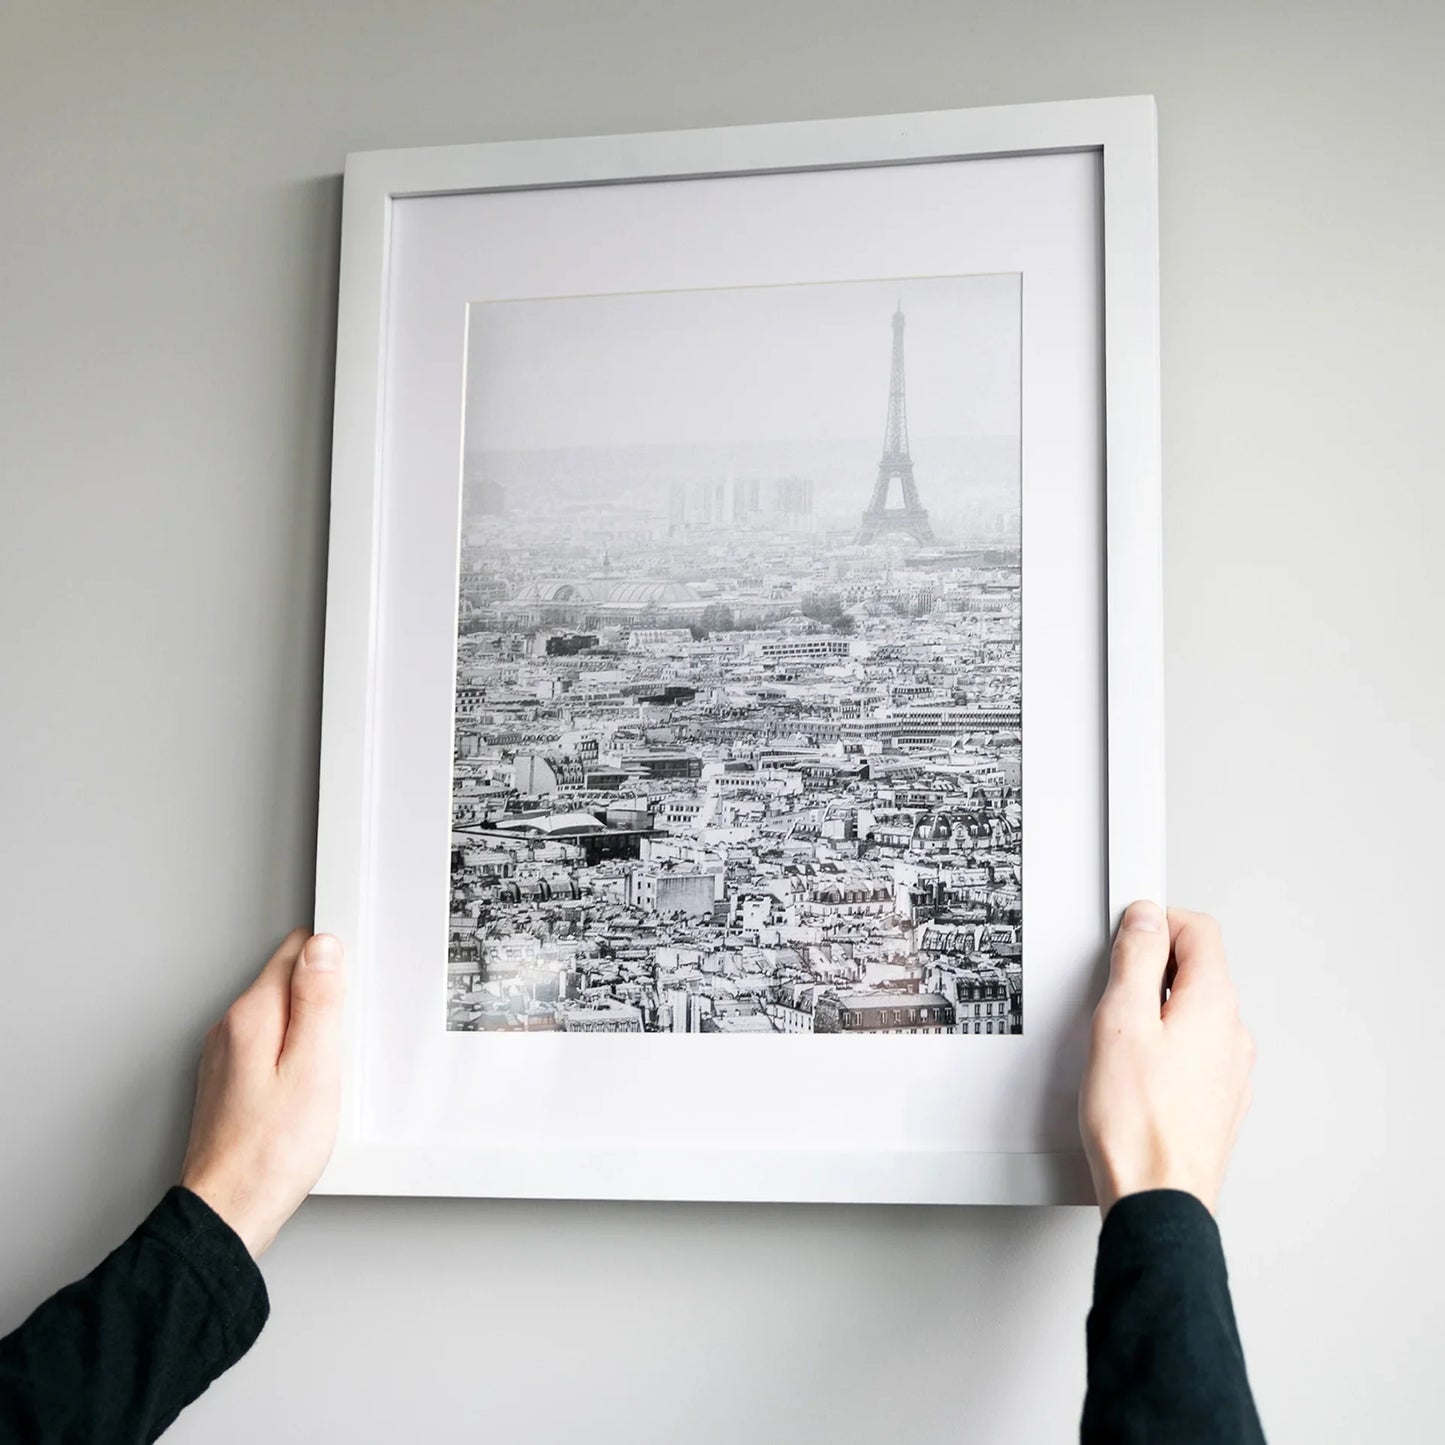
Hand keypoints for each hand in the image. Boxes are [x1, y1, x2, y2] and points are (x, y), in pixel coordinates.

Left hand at [180, 930, 345, 1257]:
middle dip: (322, 1003)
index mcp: (252, 1016)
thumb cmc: (270, 1154)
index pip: (297, 951)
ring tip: (321, 1079)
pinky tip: (304, 1096)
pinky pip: (270, 1050)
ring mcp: (227, 1057)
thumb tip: (323, 948)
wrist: (229, 1212)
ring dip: (308, 1036)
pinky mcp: (231, 1083)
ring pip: (280, 1018)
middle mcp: (231, 1030)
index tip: (349, 997)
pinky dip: (293, 1062)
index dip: (333, 964)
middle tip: (338, 1050)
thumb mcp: (314, 1068)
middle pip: (289, 983)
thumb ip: (319, 1002)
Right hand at [1079, 903, 1253, 1217]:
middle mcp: (1232, 1034)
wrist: (1156, 1198)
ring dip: (1157, 1010)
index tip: (1125, 934)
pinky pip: (1193, 1053)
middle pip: (1198, 970)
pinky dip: (1164, 1048)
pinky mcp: (1217, 1102)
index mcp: (1214, 1004)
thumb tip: (1144, 919)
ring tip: (1118, 1040)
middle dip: (1153, 967)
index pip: (1199, 930)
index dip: (1158, 921)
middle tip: (1111, 990)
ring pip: (1194, 1014)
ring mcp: (1230, 1072)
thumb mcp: (1119, 1021)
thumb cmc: (1136, 1122)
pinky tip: (1133, 1074)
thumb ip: (1135, 960)